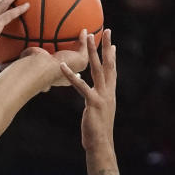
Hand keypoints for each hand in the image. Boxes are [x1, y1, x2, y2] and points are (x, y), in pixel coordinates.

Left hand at [11, 29, 89, 87]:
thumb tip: (0, 67)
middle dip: (74, 61)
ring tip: (88, 38)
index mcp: (51, 77)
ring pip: (83, 57)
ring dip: (85, 48)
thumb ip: (13, 63)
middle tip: (76, 54)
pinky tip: (84, 31)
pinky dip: (85, 40)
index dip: (60, 73)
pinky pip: (85, 48)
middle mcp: (64, 74)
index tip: (61, 68)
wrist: (39, 69)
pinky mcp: (80, 61)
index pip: (58, 76)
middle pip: (71, 67)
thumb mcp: (21, 63)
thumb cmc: (27, 68)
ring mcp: (74, 68)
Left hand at [59, 28, 116, 148]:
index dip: (112, 56)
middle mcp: (108, 91)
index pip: (112, 70)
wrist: (100, 143)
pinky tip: (62, 67)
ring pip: (97, 69)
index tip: (112, 43)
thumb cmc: (96, 130)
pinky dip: (71, 76)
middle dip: (106, 47)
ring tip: (88, 37)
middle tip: (106, 31)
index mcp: (110, 93)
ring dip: (92, 52)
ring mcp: (102, 96)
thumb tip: (93, 99)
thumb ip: (96, 101)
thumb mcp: (97, 112)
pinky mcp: (93, 102)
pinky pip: (81, 86)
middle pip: (108, 64)